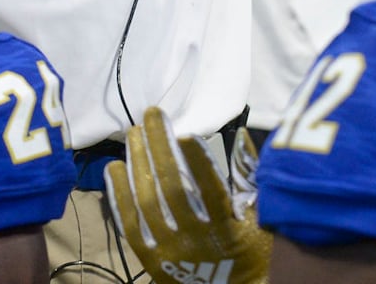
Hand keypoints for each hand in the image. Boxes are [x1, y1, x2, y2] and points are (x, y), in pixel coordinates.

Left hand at [105, 107, 270, 283]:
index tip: (187, 132)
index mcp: (227, 230)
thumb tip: (240, 135)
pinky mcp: (152, 261)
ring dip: (138, 164)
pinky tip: (115, 168)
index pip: (211, 191)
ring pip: (147, 204)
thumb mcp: (261, 216)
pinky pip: (130, 225)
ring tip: (134, 133)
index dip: (199, 162)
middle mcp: (195, 241)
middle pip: (172, 189)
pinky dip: (119, 195)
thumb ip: (248, 176)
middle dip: (160, 147)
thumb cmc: (252, 250)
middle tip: (152, 114)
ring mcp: (170, 252)